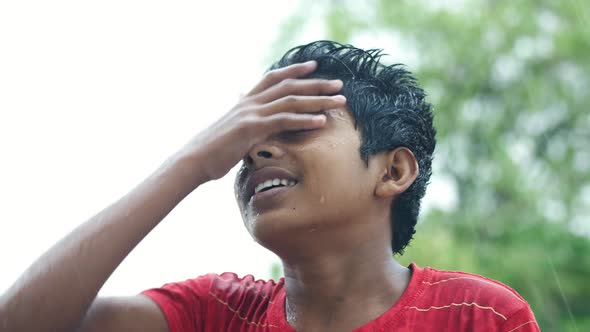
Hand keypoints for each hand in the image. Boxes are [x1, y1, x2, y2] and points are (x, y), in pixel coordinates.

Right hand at [178, 60, 345, 183]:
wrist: (193, 160)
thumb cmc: (213, 152)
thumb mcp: (233, 134)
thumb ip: (249, 127)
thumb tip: (260, 130)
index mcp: (245, 102)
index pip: (273, 78)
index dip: (294, 70)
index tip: (314, 66)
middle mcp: (250, 103)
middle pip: (288, 86)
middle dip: (316, 84)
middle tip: (339, 84)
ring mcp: (251, 114)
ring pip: (291, 101)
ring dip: (318, 100)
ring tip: (340, 101)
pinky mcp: (251, 128)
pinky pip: (283, 121)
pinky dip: (304, 120)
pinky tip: (321, 121)